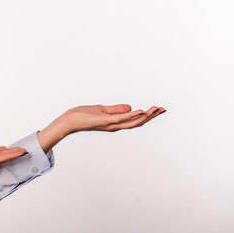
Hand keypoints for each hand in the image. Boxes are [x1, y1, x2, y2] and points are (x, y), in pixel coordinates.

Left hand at [37, 104, 165, 152]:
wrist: (70, 120)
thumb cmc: (84, 115)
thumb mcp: (103, 110)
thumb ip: (116, 109)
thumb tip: (131, 107)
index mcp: (115, 123)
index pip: (135, 119)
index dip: (148, 115)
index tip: (158, 109)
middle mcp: (115, 126)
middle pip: (137, 122)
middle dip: (151, 116)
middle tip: (163, 109)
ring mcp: (110, 124)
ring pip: (131, 121)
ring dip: (144, 116)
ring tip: (155, 110)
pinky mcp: (104, 121)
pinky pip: (120, 118)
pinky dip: (130, 115)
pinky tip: (139, 111)